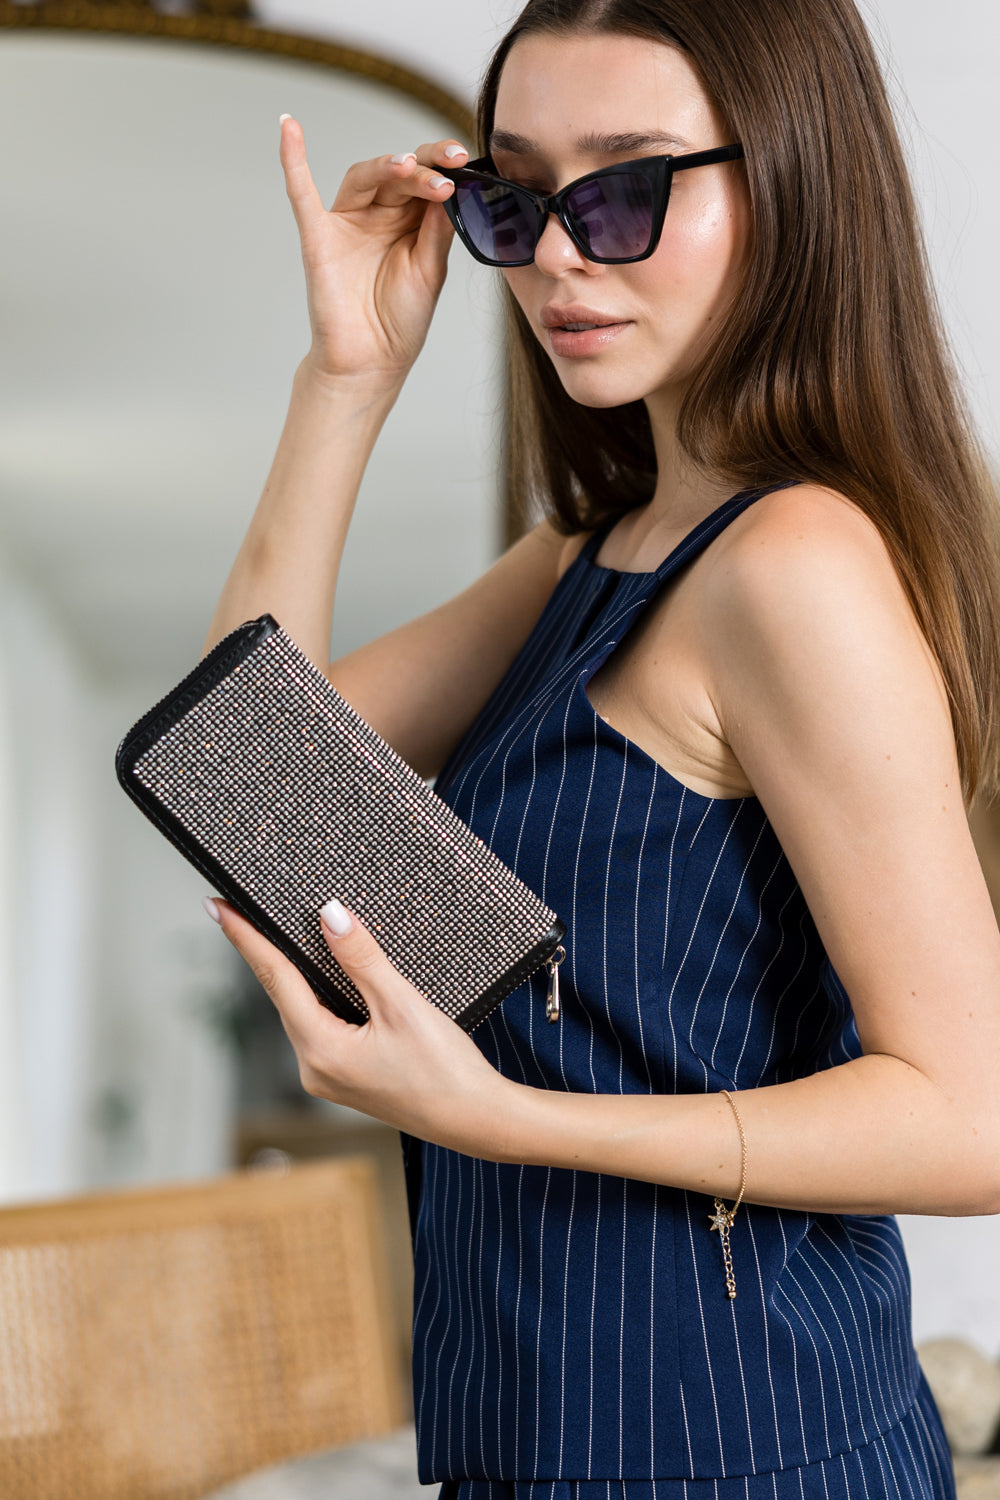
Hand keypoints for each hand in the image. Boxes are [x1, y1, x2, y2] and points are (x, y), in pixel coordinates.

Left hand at [205, 894, 512, 1153]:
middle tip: (238, 909)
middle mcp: (315, 1067)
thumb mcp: (402, 1006)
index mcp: (321, 1050)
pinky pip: (321, 1025)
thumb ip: (362, 959)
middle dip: (262, 952)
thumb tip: (329, 915)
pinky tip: (322, 974)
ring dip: (291, 973)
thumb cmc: (446, 1070)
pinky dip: (317, 995)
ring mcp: (329, 1076)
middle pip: (282, 995)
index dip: (246, 938)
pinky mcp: (346, 1077)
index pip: (275, 978)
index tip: (216, 905)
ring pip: (302, 1010)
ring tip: (274, 934)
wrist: (478, 1119)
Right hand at [279, 116, 468, 387]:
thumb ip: (437, 228)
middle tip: (445, 168)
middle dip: (422, 169)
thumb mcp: (430, 269)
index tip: (462, 160)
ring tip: (407, 165)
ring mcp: (347, 224)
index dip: (442, 168)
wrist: (372, 362)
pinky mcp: (318, 238)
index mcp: (409, 221)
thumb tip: (450, 184)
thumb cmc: (400, 320)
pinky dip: (293, 161)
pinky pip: (301, 194)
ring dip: (385, 166)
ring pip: (364, 179)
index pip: (425, 181)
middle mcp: (378, 215)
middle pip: (397, 175)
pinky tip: (289, 127)